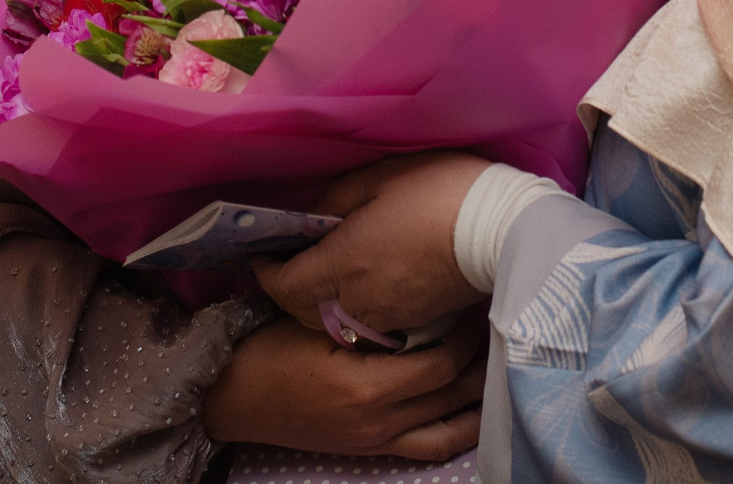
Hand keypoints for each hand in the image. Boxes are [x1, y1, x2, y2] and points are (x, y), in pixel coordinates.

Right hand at [202, 313, 484, 458]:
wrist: (234, 397)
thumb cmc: (270, 352)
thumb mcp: (315, 324)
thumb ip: (364, 313)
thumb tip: (412, 284)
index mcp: (367, 388)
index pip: (441, 363)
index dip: (467, 332)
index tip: (477, 299)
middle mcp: (380, 421)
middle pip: (454, 392)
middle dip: (482, 355)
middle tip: (497, 319)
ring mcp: (379, 440)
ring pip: (452, 424)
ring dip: (480, 393)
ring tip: (498, 357)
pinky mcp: (374, 448)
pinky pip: (431, 445)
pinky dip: (461, 427)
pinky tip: (476, 405)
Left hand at [254, 153, 489, 336]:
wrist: (506, 229)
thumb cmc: (441, 191)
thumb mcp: (380, 176)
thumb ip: (334, 200)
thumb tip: (310, 218)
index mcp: (343, 263)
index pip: (283, 286)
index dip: (266, 272)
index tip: (264, 254)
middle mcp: (359, 300)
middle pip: (305, 312)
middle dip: (290, 290)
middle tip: (292, 260)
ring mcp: (389, 317)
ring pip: (336, 322)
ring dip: (322, 301)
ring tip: (327, 270)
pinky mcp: (416, 321)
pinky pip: (369, 323)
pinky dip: (355, 308)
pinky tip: (367, 281)